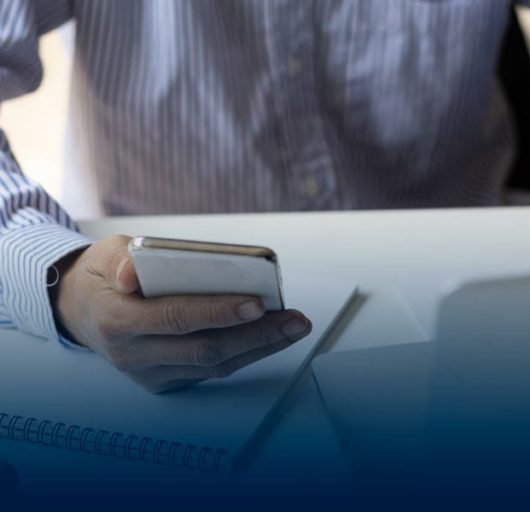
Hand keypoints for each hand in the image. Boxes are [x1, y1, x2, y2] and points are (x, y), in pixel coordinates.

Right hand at [52, 235, 311, 392]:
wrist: (79, 310)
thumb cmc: (103, 277)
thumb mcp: (105, 254)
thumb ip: (122, 258)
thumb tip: (133, 272)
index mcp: (118, 320)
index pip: (176, 318)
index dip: (218, 312)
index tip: (257, 302)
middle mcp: (134, 354)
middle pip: (205, 349)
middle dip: (256, 336)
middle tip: (294, 320)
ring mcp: (150, 372)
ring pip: (214, 365)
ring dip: (260, 347)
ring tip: (294, 326)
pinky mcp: (166, 379)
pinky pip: (211, 370)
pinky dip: (245, 353)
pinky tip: (272, 336)